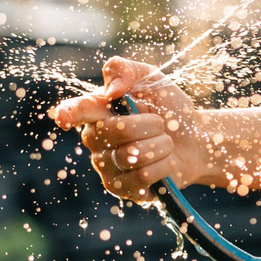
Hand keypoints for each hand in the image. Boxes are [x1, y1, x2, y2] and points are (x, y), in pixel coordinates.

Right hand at [49, 56, 217, 200]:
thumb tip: (113, 89)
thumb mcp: (152, 80)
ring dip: (161, 145)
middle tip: (159, 124)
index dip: (70, 112)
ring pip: (133, 155)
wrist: (196, 140)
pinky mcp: (122, 189)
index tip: (64, 117)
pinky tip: (165, 162)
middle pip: (118, 130)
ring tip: (164, 143)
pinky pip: (144, 177)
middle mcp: (95, 141)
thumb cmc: (168, 109)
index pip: (76, 110)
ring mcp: (106, 167)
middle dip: (151, 123)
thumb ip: (127, 71)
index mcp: (97, 112)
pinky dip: (164, 166)